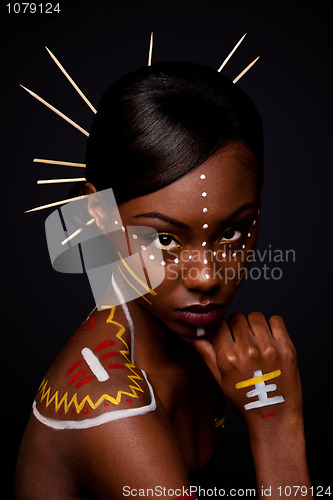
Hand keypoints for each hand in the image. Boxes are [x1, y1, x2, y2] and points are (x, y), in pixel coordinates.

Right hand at [191, 312, 302, 428]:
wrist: (274, 417)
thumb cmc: (245, 400)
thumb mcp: (219, 379)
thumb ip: (206, 353)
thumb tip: (192, 334)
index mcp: (228, 358)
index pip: (220, 325)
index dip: (222, 331)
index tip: (226, 338)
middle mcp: (248, 350)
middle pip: (237, 317)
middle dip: (237, 327)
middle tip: (242, 342)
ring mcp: (269, 348)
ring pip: (255, 316)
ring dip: (253, 325)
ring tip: (256, 340)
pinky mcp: (287, 348)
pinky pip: (276, 320)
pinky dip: (272, 326)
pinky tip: (269, 340)